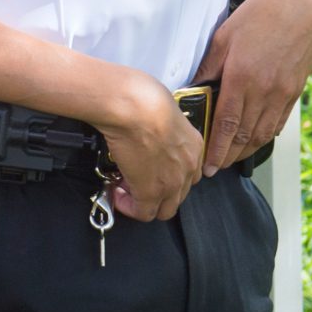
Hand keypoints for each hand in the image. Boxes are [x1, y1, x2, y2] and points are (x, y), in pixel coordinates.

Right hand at [94, 76, 203, 222]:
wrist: (133, 107)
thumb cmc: (144, 98)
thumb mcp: (164, 109)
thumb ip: (163, 126)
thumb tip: (149, 129)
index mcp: (194, 145)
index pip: (189, 172)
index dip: (168, 174)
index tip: (151, 169)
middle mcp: (189, 167)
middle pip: (179, 194)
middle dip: (158, 192)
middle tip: (136, 180)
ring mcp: (172, 182)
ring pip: (164, 209)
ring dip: (145, 202)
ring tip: (124, 187)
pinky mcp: (151, 192)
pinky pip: (143, 213)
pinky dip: (129, 207)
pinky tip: (117, 194)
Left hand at [196, 0, 311, 174]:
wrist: (296, 4)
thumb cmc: (254, 17)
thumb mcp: (222, 39)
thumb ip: (208, 69)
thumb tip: (191, 91)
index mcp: (242, 79)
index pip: (227, 126)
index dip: (216, 151)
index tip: (207, 168)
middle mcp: (265, 91)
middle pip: (245, 136)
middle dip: (229, 156)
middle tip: (215, 168)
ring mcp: (283, 93)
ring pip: (263, 133)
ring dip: (246, 150)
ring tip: (232, 159)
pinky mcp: (295, 90)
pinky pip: (279, 122)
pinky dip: (266, 136)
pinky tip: (255, 140)